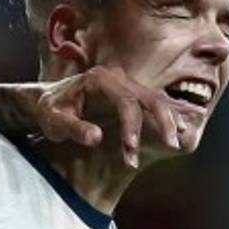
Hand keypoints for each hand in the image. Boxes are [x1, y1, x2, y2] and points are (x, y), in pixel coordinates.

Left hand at [0, 68, 181, 168]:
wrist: (48, 100)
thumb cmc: (50, 110)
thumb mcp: (53, 121)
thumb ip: (73, 128)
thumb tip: (96, 137)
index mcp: (98, 79)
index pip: (125, 100)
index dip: (132, 126)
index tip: (131, 151)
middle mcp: (115, 77)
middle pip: (147, 96)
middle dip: (162, 122)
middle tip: (170, 146)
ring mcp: (125, 84)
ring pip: (156, 98)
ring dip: (168, 121)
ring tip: (175, 144)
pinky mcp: (130, 94)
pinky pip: (154, 103)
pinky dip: (168, 117)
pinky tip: (180, 132)